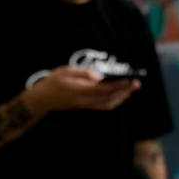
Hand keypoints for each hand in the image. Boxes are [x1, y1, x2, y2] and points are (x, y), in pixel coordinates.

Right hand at [22, 65, 140, 116]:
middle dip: (124, 91)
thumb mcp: (65, 71)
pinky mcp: (85, 107)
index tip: (130, 80)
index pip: (103, 88)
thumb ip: (83, 73)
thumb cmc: (53, 82)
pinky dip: (114, 101)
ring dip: (121, 97)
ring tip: (130, 89)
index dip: (118, 85)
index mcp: (79, 89)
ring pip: (107, 104)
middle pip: (108, 98)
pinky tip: (119, 95)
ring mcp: (85, 105)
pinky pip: (103, 106)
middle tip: (136, 83)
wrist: (42, 99)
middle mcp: (84, 100)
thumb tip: (99, 76)